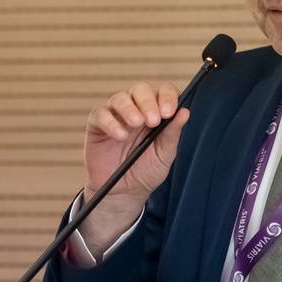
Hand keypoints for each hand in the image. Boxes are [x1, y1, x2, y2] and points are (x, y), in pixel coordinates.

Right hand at [78, 82, 188, 253]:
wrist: (124, 191)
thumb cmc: (146, 170)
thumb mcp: (164, 154)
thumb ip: (173, 133)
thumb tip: (185, 112)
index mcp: (156, 111)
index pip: (163, 92)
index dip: (167, 96)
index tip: (169, 112)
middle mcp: (136, 108)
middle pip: (141, 90)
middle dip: (148, 102)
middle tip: (153, 120)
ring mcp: (116, 115)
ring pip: (120, 98)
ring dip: (130, 108)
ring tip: (136, 124)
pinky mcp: (97, 124)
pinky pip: (100, 113)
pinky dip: (110, 122)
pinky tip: (120, 135)